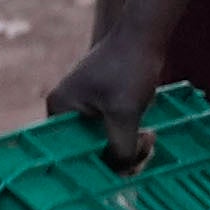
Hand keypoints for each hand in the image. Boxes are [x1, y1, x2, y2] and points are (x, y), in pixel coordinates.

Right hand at [46, 21, 167, 164]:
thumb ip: (119, 148)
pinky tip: (147, 134)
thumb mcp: (124, 112)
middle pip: (88, 152)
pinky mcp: (102, 106)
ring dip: (128, 148)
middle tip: (143, 149)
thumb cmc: (129, 67)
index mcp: (60, 110)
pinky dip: (129, 138)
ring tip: (149, 138)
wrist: (145, 35)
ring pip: (104, 145)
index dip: (95, 167)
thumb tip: (122, 175)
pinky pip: (111, 134)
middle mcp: (66, 110)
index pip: (69, 154)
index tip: (123, 170)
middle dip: (117, 157)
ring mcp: (84, 108)